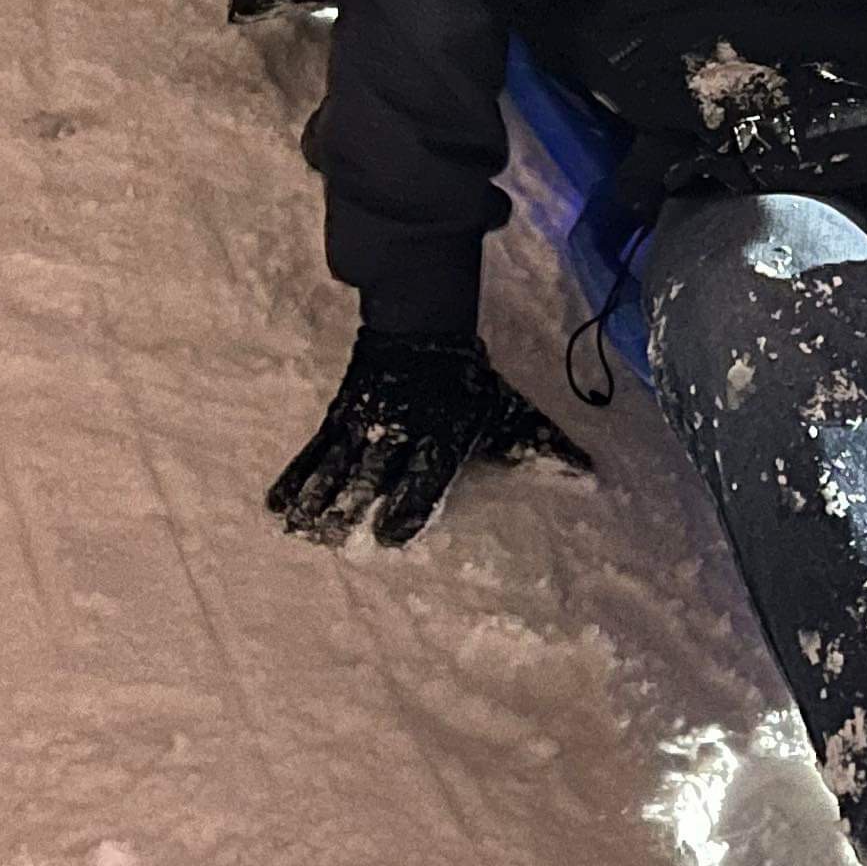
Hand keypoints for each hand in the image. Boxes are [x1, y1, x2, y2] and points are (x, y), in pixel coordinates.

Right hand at [268, 327, 591, 547]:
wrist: (423, 327)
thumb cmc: (471, 385)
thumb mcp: (511, 414)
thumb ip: (545, 448)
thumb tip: (591, 473)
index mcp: (441, 441)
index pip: (423, 480)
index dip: (407, 509)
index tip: (389, 536)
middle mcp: (398, 435)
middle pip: (370, 475)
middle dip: (350, 507)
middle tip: (333, 538)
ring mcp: (363, 426)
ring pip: (335, 466)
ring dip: (316, 499)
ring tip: (299, 530)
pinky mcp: (339, 418)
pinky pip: (312, 452)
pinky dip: (293, 478)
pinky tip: (275, 506)